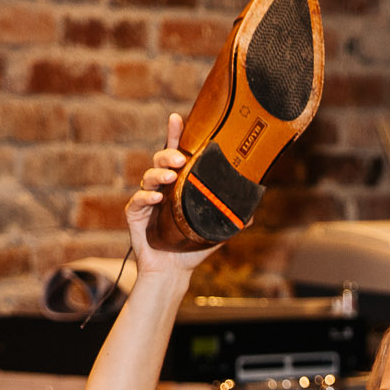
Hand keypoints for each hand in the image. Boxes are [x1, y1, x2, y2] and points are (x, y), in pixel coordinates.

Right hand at [126, 112, 219, 276]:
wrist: (173, 271)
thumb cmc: (192, 245)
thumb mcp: (217, 229)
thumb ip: (233, 216)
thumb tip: (254, 207)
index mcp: (179, 183)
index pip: (177, 154)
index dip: (176, 135)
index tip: (178, 118)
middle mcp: (162, 187)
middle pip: (160, 159)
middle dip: (169, 154)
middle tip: (180, 158)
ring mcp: (147, 199)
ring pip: (149, 177)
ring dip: (158, 173)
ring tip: (170, 176)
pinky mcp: (135, 215)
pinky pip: (137, 201)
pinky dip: (146, 197)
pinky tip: (156, 197)